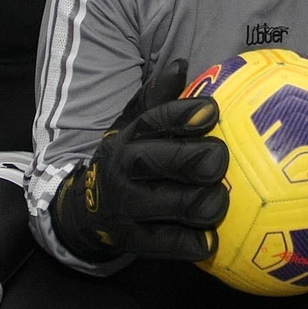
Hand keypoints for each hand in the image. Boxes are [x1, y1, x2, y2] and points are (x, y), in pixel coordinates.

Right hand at [53, 60, 228, 261]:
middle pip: (159, 161)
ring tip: (220, 200)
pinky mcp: (133, 240)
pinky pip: (166, 243)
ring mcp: (126, 206)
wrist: (87, 209)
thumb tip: (181, 64)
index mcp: (129, 136)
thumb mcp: (135, 126)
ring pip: (168, 204)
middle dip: (194, 160)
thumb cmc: (129, 159)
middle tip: (220, 160)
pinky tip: (212, 241)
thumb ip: (159, 98)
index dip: (184, 114)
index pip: (155, 119)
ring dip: (200, 203)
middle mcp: (124, 168)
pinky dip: (191, 243)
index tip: (213, 110)